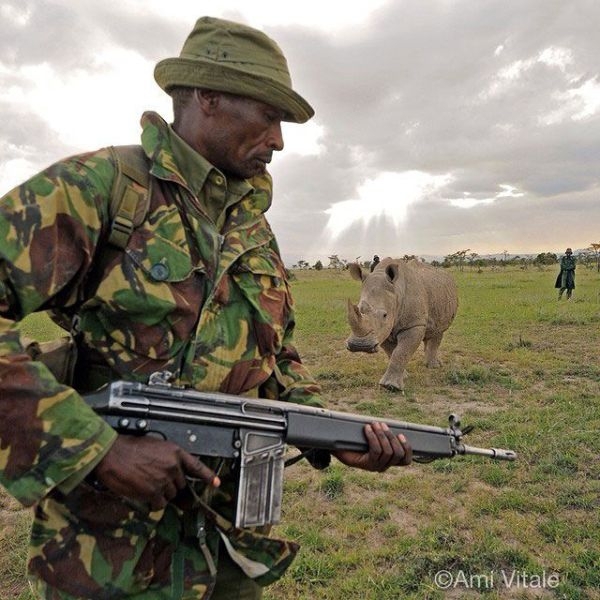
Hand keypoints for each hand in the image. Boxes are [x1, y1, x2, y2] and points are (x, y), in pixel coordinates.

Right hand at [93, 435, 219, 510]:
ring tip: (146, 483)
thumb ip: (167, 459)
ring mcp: (164, 480)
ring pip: (171, 495)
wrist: (112, 454)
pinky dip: (154, 502)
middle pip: (181, 484)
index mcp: (175, 452)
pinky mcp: (154, 492)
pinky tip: (144, 493)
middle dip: (171, 485)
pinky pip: (160, 504)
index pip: (196, 466)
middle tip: (155, 480)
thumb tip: (172, 472)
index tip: (216, 483)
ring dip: (161, 493)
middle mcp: (173, 466)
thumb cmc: (129, 448)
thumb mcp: (155, 446)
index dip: (208, 476)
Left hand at [333, 422, 411, 471]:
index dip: (408, 448)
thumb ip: (381, 434)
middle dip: (391, 436)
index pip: (405, 461)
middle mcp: (384, 466)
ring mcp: (376, 467)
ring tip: (375, 424)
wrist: (338, 449)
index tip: (401, 434)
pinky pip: (375, 450)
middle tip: (382, 424)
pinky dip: (373, 437)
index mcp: (388, 461)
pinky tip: (368, 428)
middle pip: (397, 454)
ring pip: (387, 451)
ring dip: (382, 435)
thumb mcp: (371, 437)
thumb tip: (388, 424)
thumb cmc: (356, 441)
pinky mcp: (367, 465)